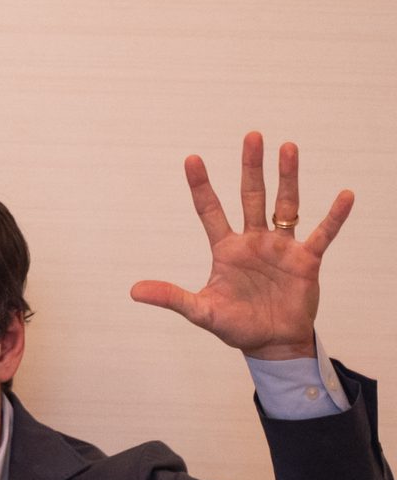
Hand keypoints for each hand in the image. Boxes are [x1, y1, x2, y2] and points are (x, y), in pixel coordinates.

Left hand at [131, 131, 353, 360]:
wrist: (271, 343)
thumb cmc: (236, 326)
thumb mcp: (201, 311)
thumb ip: (172, 298)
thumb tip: (134, 292)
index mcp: (226, 250)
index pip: (210, 211)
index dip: (201, 186)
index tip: (191, 159)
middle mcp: (253, 241)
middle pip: (252, 196)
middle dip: (251, 168)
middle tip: (252, 136)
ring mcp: (281, 248)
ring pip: (285, 205)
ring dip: (287, 178)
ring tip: (288, 148)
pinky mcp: (306, 260)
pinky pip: (322, 233)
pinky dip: (334, 216)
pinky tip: (345, 195)